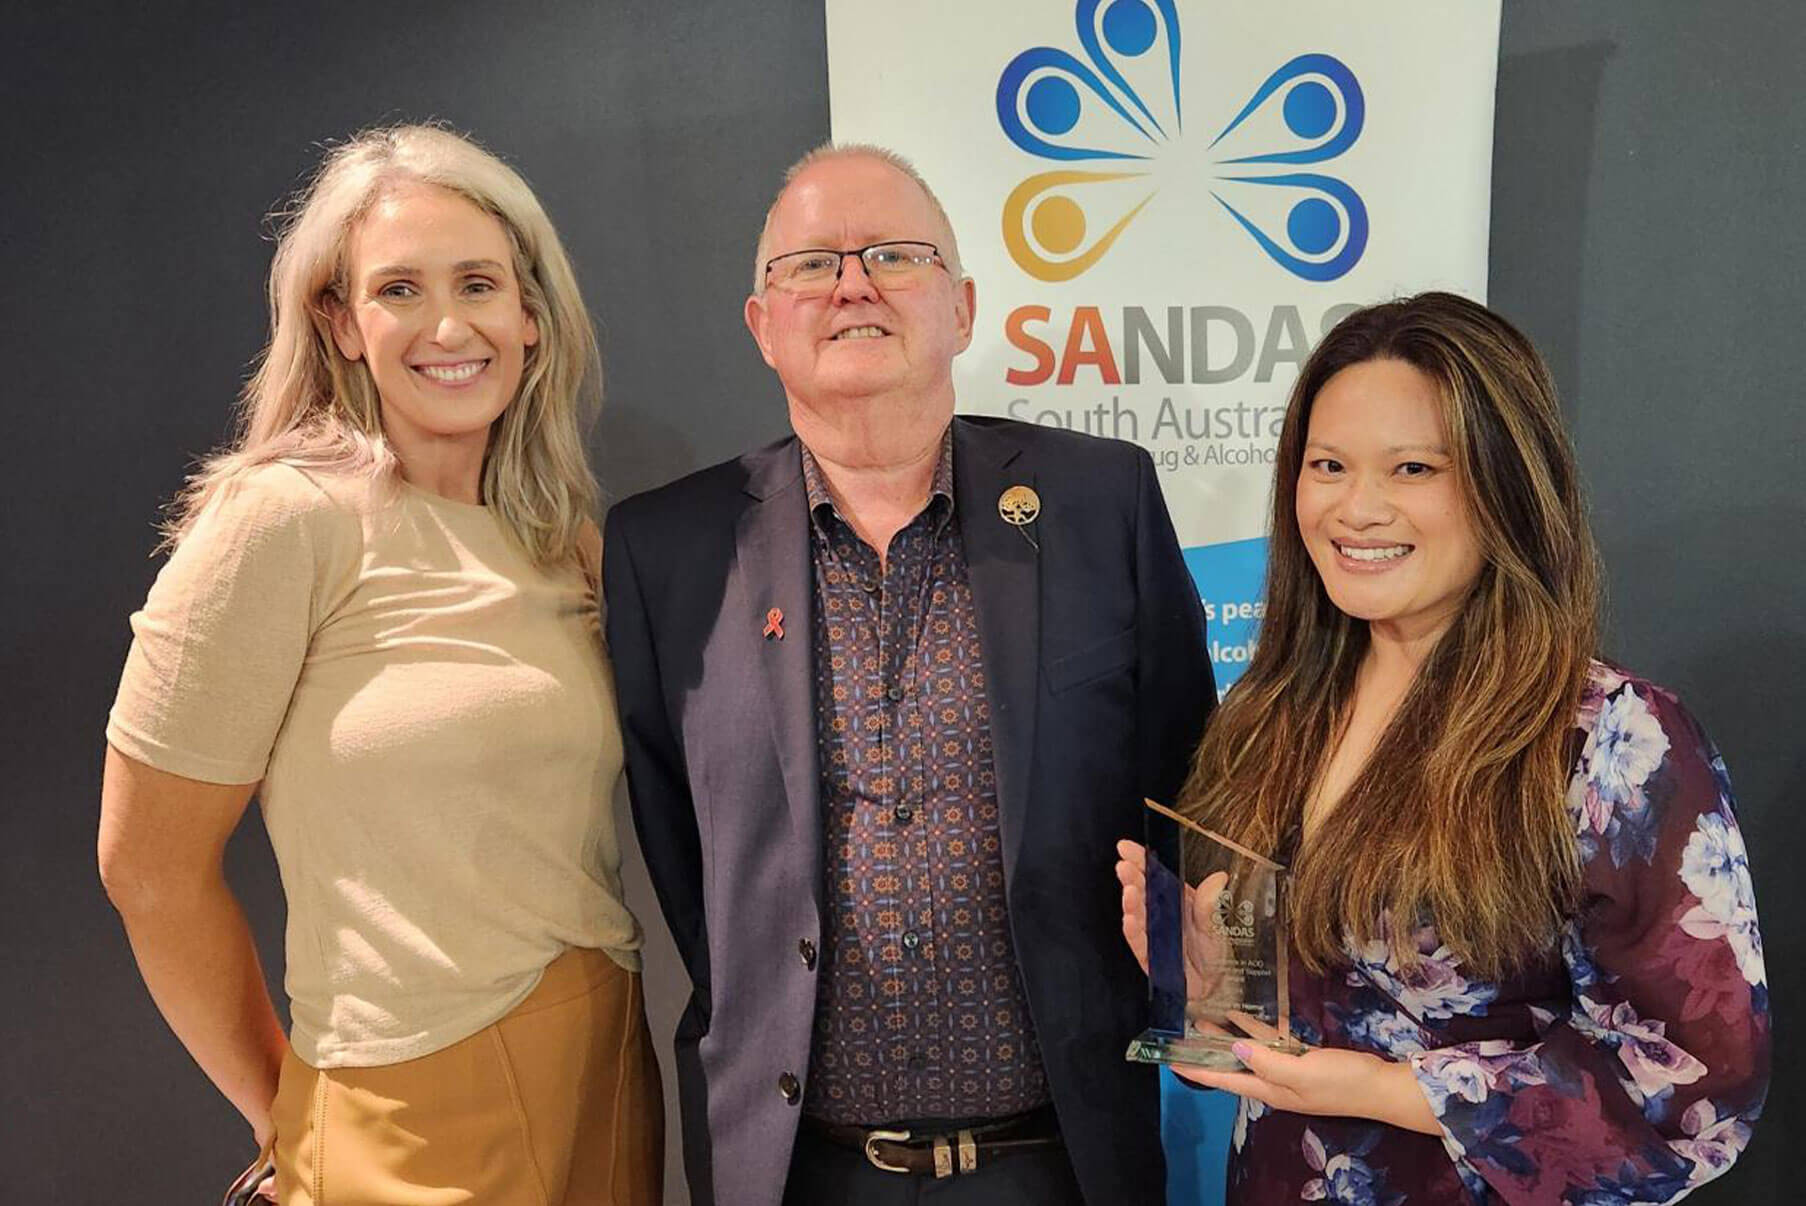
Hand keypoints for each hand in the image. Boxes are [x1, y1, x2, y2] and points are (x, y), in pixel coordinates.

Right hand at [1115, 839, 1227, 1002]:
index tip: (1126, 847)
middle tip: (1125, 867)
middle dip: (1131, 877)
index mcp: (1175, 899)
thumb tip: (1218, 878)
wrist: (1215, 986)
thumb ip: (1210, 902)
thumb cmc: (1213, 952)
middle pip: (1142, 891)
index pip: (1154, 874)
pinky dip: (1133, 931)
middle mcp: (1160, 913)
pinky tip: (1130, 919)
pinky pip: (1138, 942)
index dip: (1139, 860)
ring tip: (1129, 891)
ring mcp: (1152, 934)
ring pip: (1136, 914)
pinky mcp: (1149, 956)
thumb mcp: (1215, 924)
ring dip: (1131, 903)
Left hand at [1173, 1012, 1438, 1133]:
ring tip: (1210, 1013)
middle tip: (1185, 1026)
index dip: (1196, 1070)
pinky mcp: (1304, 1059)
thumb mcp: (1300, 1072)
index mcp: (1268, 1089)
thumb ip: (1266, 1060)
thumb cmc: (1340, 1081)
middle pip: (1233, 1064)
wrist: (1381, 1087)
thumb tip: (1233, 1048)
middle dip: (1209, 1048)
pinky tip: (1249, 1012)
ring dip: (1231, 1033)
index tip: (1170, 1060)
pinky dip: (1260, 1028)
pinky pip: (1275, 1042)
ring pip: (1251, 1050)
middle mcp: (1273, 1081)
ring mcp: (1288, 1071)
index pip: (1223, 1080)